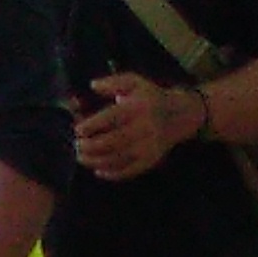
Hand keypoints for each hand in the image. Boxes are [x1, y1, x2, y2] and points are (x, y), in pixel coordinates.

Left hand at [73, 73, 205, 182]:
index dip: (92, 125)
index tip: (78, 130)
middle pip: (112, 141)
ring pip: (119, 158)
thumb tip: (92, 85)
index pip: (112, 118)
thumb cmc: (150, 97)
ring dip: (96, 161)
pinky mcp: (151, 160)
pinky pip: (130, 170)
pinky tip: (98, 171)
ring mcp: (149, 146)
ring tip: (81, 158)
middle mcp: (144, 128)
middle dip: (90, 146)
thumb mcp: (134, 83)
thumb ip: (112, 82)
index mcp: (138, 108)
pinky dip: (112, 174)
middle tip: (76, 145)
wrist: (181, 115)